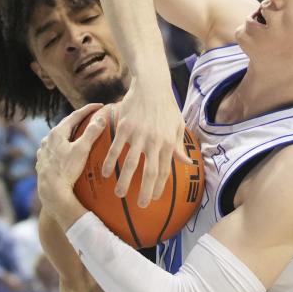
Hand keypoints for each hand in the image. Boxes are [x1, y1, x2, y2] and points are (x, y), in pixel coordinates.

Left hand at [36, 103, 105, 228]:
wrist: (51, 191)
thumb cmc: (66, 170)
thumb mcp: (82, 150)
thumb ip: (91, 133)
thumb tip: (100, 119)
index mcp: (56, 133)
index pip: (75, 115)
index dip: (88, 109)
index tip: (100, 105)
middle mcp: (47, 140)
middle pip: (65, 126)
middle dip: (79, 122)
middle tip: (91, 119)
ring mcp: (43, 152)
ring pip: (59, 139)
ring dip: (70, 135)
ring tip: (79, 136)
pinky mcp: (43, 162)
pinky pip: (55, 151)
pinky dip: (64, 148)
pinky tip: (68, 154)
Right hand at [101, 84, 186, 206]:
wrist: (151, 85)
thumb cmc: (166, 106)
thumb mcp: (177, 125)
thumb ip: (179, 146)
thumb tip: (187, 163)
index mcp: (168, 143)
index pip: (165, 170)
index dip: (160, 186)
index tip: (155, 198)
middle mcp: (154, 141)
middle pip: (149, 172)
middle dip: (145, 191)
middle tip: (140, 206)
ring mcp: (138, 135)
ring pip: (130, 163)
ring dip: (125, 181)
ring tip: (119, 195)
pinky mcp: (124, 127)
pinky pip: (115, 148)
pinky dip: (110, 161)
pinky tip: (106, 173)